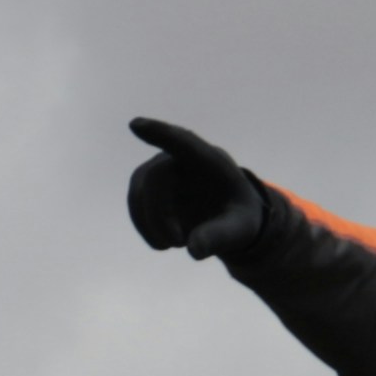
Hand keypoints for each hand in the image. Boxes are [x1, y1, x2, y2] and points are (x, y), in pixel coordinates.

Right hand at [124, 117, 268, 261]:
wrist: (228, 216)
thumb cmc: (238, 216)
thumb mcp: (240, 229)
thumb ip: (221, 237)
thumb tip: (194, 250)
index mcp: (210, 161)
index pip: (182, 142)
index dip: (159, 134)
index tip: (135, 125)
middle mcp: (181, 159)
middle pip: (155, 178)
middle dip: (159, 215)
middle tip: (178, 244)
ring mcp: (161, 170)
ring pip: (139, 192)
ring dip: (150, 224)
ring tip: (177, 244)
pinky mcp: (147, 186)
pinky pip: (135, 205)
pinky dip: (145, 228)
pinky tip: (164, 242)